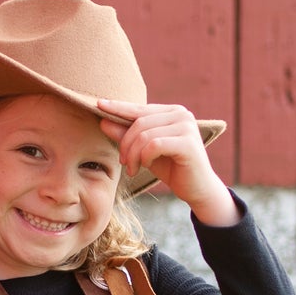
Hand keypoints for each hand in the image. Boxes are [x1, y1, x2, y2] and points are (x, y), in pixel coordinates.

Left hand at [96, 99, 239, 225]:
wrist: (197, 189)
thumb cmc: (171, 168)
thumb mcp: (144, 151)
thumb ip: (126, 135)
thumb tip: (103, 121)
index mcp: (171, 112)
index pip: (139, 108)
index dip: (118, 107)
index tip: (98, 105)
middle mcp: (181, 114)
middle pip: (139, 122)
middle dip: (126, 144)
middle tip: (124, 163)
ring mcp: (186, 126)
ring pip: (145, 135)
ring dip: (133, 154)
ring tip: (133, 168)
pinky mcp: (188, 142)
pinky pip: (154, 145)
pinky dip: (145, 157)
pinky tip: (145, 166)